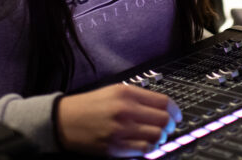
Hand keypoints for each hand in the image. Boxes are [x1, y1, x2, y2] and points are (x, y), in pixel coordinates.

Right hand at [56, 84, 181, 156]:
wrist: (65, 120)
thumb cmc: (90, 105)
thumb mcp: (114, 91)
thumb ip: (138, 97)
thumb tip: (162, 106)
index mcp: (126, 93)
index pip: (163, 102)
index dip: (175, 110)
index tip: (176, 115)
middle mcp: (126, 111)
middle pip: (163, 119)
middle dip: (169, 125)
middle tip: (168, 127)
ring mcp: (121, 130)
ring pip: (157, 136)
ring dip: (161, 137)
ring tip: (157, 136)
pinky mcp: (115, 147)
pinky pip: (144, 150)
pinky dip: (150, 148)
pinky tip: (147, 144)